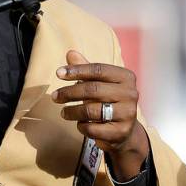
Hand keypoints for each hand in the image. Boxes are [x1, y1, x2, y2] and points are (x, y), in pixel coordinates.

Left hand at [52, 50, 149, 179]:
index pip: (98, 69)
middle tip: (54, 97)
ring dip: (72, 111)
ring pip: (91, 110)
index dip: (76, 70)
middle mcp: (130, 94)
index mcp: (126, 77)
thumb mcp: (98, 82)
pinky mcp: (121, 132)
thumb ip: (85, 67)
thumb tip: (70, 53)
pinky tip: (80, 124)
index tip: (58, 74)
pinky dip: (81, 126)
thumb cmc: (107, 100)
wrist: (124, 131)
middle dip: (70, 92)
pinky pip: (93, 128)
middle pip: (93, 89)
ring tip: (63, 112)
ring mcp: (128, 114)